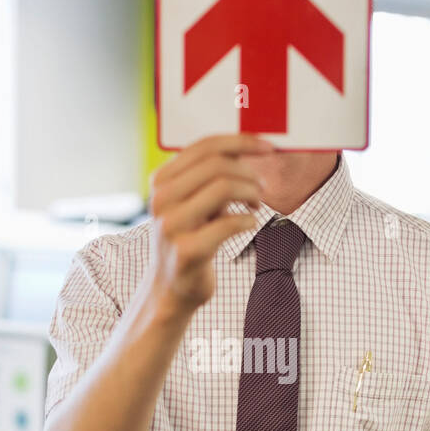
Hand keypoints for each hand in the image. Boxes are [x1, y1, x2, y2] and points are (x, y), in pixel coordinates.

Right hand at [148, 134, 272, 311]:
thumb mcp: (195, 201)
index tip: (269, 147)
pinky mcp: (187, 251)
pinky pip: (230, 223)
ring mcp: (171, 225)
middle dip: (249, 173)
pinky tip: (249, 225)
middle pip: (217, 164)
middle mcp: (160, 199)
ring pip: (224, 187)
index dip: (242, 142)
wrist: (171, 289)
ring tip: (256, 206)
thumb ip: (212, 175)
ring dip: (251, 194)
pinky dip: (248, 221)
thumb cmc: (190, 238)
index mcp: (161, 180)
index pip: (204, 146)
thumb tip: (249, 147)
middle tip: (262, 188)